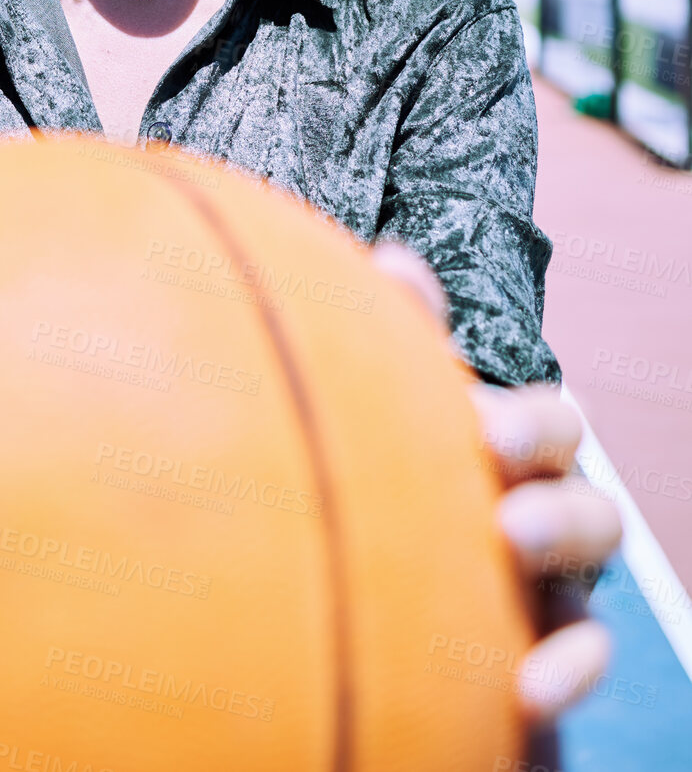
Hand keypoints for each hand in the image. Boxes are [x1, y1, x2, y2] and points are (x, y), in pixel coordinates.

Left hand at [372, 243, 622, 725]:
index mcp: (500, 449)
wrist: (356, 622)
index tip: (479, 426)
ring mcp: (548, 580)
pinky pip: (580, 656)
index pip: (545, 421)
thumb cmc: (370, 499)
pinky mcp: (544, 653)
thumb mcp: (373, 423)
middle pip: (579, 475)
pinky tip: (525, 693)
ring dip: (563, 537)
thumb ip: (389, 350)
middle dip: (548, 463)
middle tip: (496, 461)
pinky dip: (569, 669)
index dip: (527, 420)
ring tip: (511, 542)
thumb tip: (394, 259)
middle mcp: (536, 503)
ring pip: (595, 554)